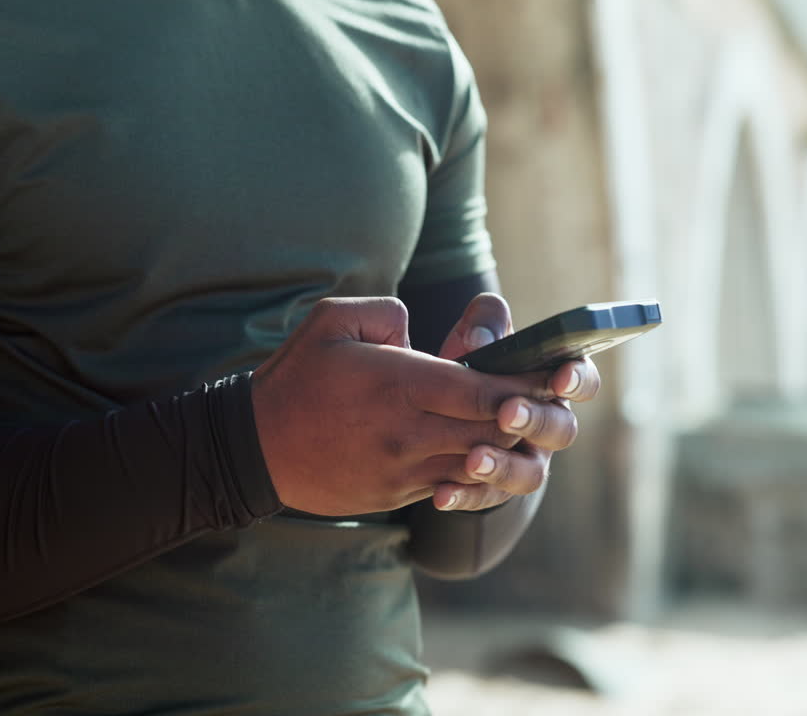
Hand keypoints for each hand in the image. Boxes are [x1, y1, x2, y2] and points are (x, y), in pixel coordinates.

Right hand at [250, 297, 555, 515]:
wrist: (253, 449)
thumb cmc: (295, 378)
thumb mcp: (331, 321)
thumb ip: (385, 311)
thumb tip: (417, 327)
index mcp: (399, 384)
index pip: (482, 389)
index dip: (524, 385)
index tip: (552, 375)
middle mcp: (409, 431)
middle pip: (491, 429)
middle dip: (525, 417)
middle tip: (553, 401)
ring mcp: (404, 469)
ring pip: (477, 463)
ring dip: (505, 450)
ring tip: (524, 433)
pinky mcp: (396, 495)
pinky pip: (450, 486)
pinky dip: (475, 474)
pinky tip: (486, 459)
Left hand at [431, 293, 601, 510]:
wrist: (444, 412)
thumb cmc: (473, 365)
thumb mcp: (477, 336)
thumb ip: (484, 322)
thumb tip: (479, 337)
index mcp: (552, 383)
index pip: (583, 380)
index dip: (577, 380)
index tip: (559, 377)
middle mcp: (548, 425)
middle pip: (561, 430)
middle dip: (535, 421)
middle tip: (507, 413)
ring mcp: (526, 461)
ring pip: (530, 474)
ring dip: (503, 467)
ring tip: (473, 459)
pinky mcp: (497, 489)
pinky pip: (486, 498)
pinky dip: (465, 497)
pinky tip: (441, 493)